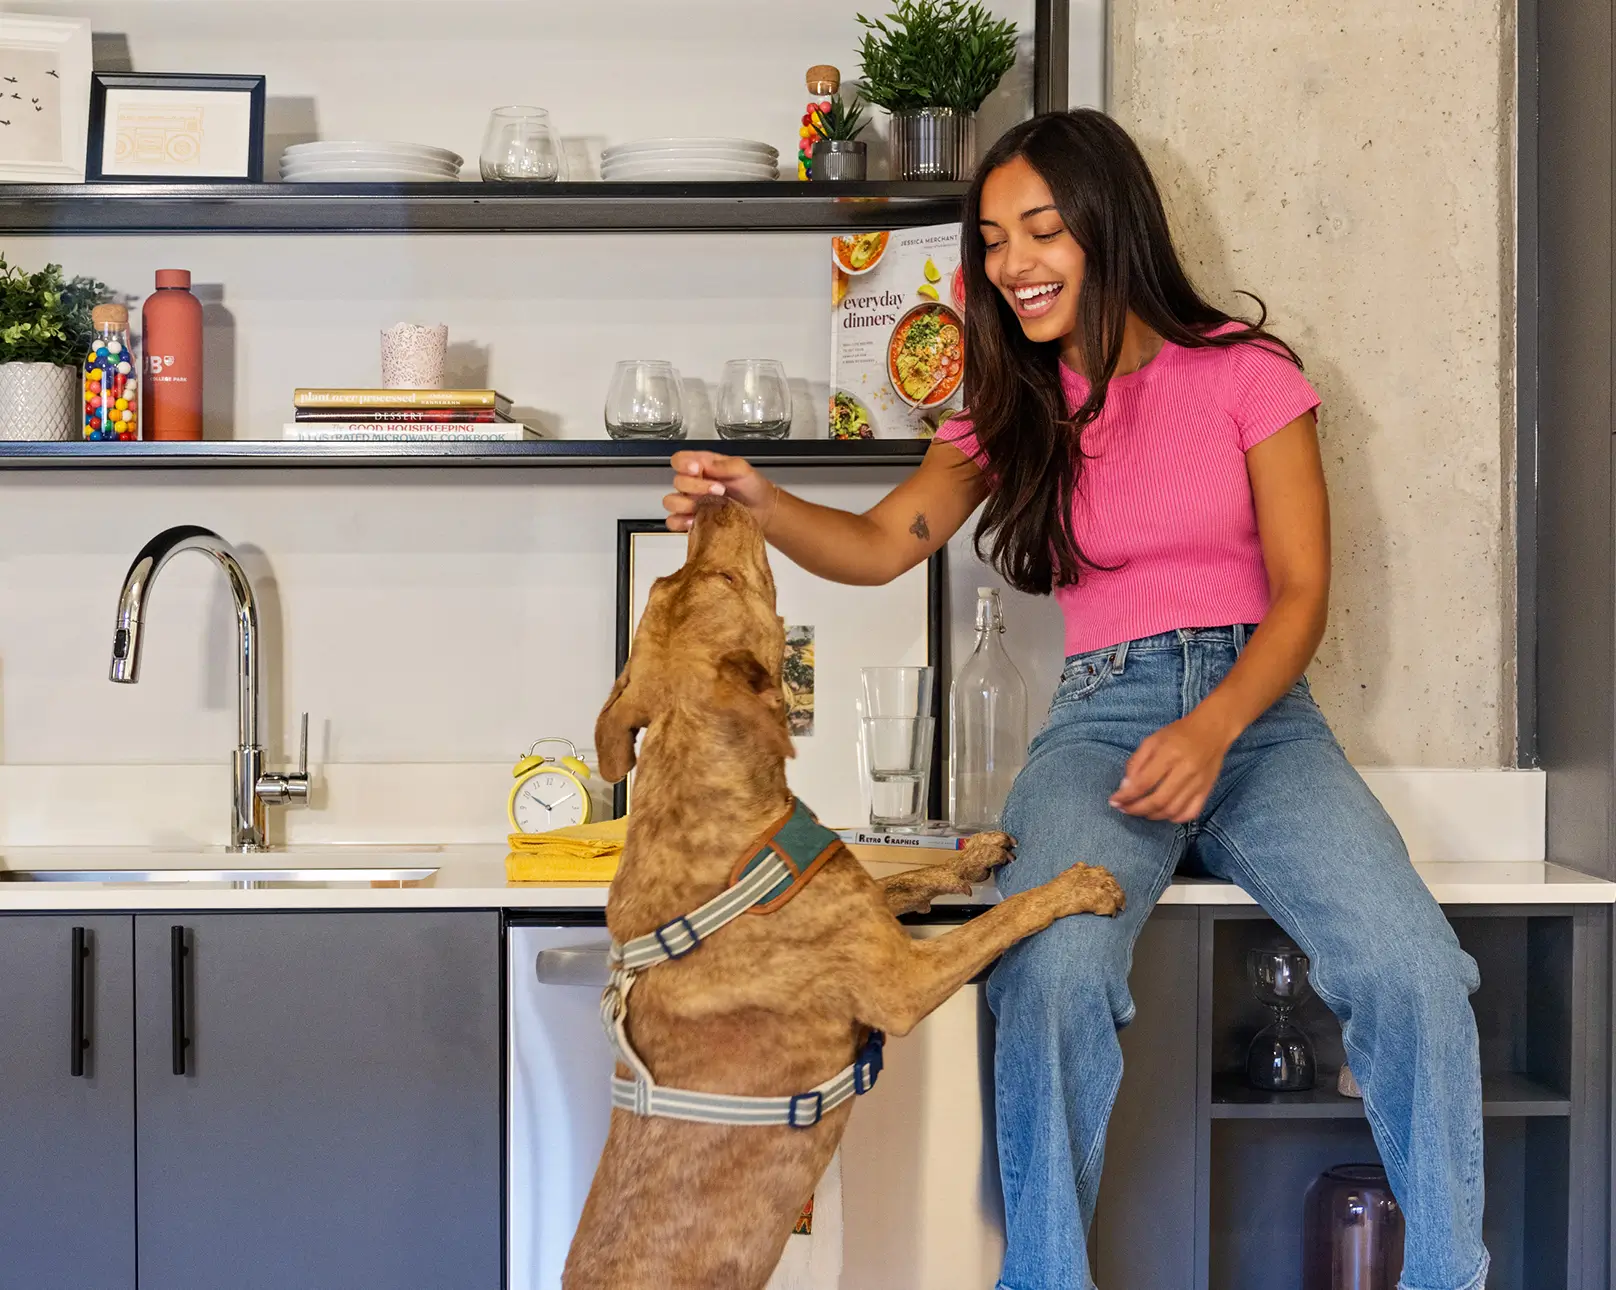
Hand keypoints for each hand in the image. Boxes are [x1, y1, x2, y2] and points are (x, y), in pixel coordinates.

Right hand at [664, 451, 777, 532]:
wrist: (764, 510)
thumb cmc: (752, 487)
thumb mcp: (743, 470)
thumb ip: (724, 465)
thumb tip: (707, 465)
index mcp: (703, 466)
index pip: (679, 460)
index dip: (683, 464)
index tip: (697, 470)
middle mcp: (693, 483)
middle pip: (677, 481)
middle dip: (696, 486)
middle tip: (720, 490)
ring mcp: (692, 503)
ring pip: (671, 502)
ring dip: (687, 504)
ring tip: (707, 507)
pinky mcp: (693, 522)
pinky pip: (674, 522)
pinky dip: (680, 522)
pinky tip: (695, 521)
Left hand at [1110, 714, 1232, 822]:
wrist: (1212, 731)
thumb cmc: (1177, 734)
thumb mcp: (1152, 741)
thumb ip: (1136, 762)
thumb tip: (1125, 787)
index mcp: (1170, 755)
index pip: (1144, 783)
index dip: (1126, 796)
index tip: (1114, 801)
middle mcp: (1186, 771)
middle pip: (1158, 800)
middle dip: (1136, 809)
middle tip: (1124, 809)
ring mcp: (1198, 783)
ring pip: (1172, 810)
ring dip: (1152, 815)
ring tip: (1140, 811)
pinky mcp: (1207, 791)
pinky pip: (1190, 813)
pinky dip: (1174, 818)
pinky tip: (1163, 814)